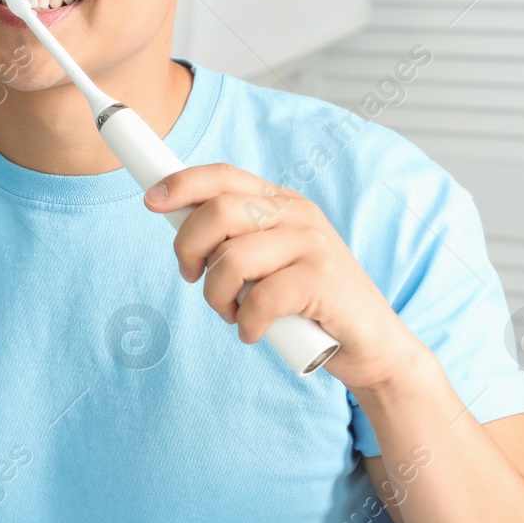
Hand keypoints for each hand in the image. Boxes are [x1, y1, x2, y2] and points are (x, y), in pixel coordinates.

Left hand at [143, 163, 425, 388]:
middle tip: (192, 278)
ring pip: (231, 259)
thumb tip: (180, 230)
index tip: (151, 200)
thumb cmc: (309, 305)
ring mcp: (313, 245)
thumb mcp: (270, 263)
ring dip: (216, 296)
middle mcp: (299, 215)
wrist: (372, 346)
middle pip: (218, 212)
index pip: (224, 176)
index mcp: (282, 203)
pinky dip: (245, 323)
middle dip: (188, 248)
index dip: (183, 183)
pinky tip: (253, 332)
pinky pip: (259, 299)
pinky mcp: (322, 281)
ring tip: (232, 313)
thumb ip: (236, 242)